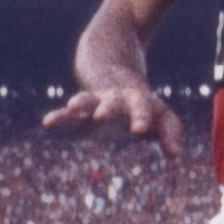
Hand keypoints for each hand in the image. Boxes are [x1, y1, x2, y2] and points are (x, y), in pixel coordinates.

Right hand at [42, 77, 184, 156]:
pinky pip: (67, 113)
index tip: (139, 130)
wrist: (112, 69)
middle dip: (109, 107)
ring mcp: (97, 101)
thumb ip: (170, 131)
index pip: (142, 107)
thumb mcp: (159, 113)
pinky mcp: (81, 109)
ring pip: (89, 99)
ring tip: (72, 106)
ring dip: (82, 102)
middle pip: (114, 101)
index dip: (141, 117)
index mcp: (138, 99)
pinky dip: (59, 116)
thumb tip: (175, 155)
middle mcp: (117, 98)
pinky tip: (47, 123)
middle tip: (102, 116)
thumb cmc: (141, 102)